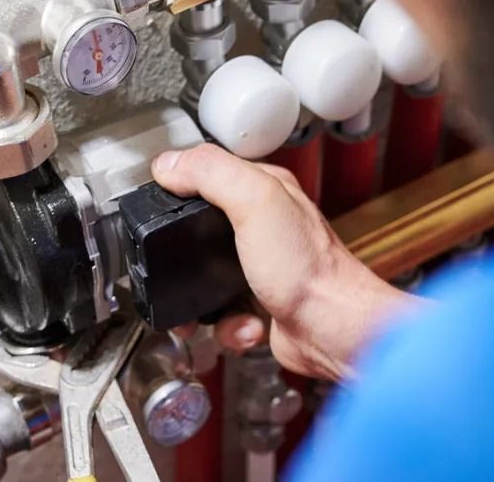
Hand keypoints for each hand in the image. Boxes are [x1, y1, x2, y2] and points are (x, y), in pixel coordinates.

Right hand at [152, 144, 413, 378]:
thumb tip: (169, 164)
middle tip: (180, 266)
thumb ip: (211, 173)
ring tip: (214, 305)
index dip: (182, 187)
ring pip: (204, 280)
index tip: (161, 200)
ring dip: (202, 301)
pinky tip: (244, 322)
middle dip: (183, 258)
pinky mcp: (257, 304)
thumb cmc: (310, 269)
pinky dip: (226, 325)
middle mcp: (265, 228)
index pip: (210, 175)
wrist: (333, 330)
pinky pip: (220, 314)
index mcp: (266, 192)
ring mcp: (260, 268)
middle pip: (199, 233)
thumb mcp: (256, 202)